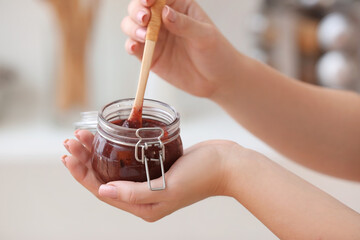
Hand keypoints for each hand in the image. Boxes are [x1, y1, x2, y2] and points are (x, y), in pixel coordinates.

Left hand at [62, 130, 243, 221]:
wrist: (228, 164)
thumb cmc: (203, 176)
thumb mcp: (168, 188)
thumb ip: (135, 193)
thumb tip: (103, 192)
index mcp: (143, 206)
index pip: (102, 191)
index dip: (82, 174)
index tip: (70, 155)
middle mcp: (143, 196)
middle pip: (105, 177)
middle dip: (86, 159)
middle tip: (73, 139)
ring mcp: (149, 180)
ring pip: (114, 166)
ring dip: (98, 152)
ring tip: (84, 135)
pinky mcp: (156, 165)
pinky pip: (129, 158)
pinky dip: (115, 147)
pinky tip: (108, 135)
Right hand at [122, 0, 241, 97]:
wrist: (217, 80)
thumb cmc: (216, 53)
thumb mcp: (205, 36)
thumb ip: (185, 24)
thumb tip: (165, 12)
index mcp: (179, 7)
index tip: (148, 1)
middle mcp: (163, 20)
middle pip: (140, 8)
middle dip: (137, 11)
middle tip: (144, 19)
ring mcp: (156, 38)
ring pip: (132, 26)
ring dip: (132, 28)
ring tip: (143, 35)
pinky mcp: (151, 56)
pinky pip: (135, 48)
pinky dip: (130, 46)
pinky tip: (135, 46)